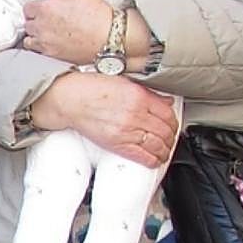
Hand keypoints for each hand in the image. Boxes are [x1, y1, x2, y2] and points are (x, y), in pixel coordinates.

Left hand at [21, 0, 113, 65]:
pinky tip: (50, 41)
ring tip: (49, 31)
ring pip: (29, 38)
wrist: (109, 35)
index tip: (45, 7)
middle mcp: (41, 26)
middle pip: (28, 22)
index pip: (28, 7)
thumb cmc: (95, 12)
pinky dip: (40, 46)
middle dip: (36, 19)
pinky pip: (36, 51)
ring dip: (36, 34)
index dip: (37, 6)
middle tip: (50, 18)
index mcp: (45, 8)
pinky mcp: (50, 54)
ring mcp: (44, 42)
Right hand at [30, 73, 177, 167]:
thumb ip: (146, 92)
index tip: (172, 125)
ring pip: (157, 145)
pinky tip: (154, 160)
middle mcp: (136, 114)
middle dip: (171, 137)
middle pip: (165, 130)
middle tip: (170, 139)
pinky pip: (142, 155)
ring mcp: (127, 130)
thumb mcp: (123, 82)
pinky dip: (152, 159)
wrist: (69, 99)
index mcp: (139, 96)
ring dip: (165, 150)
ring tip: (164, 151)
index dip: (174, 122)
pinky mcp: (116, 143)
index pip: (168, 114)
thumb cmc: (90, 88)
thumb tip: (164, 101)